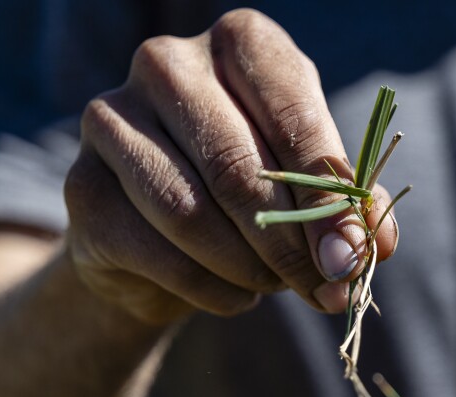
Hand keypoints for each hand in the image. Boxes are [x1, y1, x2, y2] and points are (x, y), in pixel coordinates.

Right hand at [63, 9, 397, 324]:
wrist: (162, 238)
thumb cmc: (256, 191)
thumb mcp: (313, 184)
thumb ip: (350, 206)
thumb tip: (374, 244)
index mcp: (241, 43)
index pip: (292, 114)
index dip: (329, 195)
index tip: (353, 256)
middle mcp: (167, 62)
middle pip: (237, 166)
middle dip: (291, 244)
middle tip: (327, 291)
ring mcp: (111, 119)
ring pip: (189, 211)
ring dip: (249, 267)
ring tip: (278, 287)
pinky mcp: (81, 186)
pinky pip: (155, 251)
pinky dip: (209, 289)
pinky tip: (236, 295)